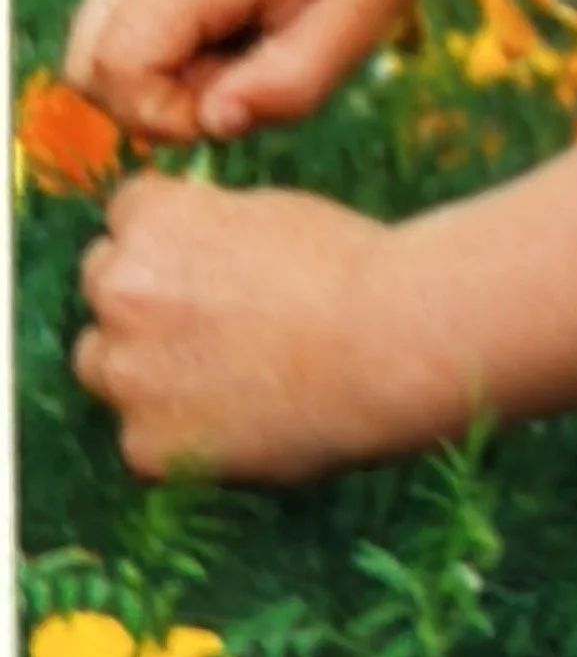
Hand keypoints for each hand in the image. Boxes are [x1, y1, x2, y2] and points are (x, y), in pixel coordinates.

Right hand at [62, 0, 432, 147]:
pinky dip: (159, 50)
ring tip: (241, 50)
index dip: (167, 116)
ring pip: (93, 52)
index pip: (118, 68)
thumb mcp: (355, 30)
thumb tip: (212, 125)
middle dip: (156, 104)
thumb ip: (287, 90)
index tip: (239, 105)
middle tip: (243, 79)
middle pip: (87, 67)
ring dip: (159, 78)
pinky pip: (112, 28)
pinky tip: (227, 29)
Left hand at [74, 175, 452, 482]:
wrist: (393, 345)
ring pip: (103, 365)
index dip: (169, 241)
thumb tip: (184, 248)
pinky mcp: (147, 445)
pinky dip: (178, 436)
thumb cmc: (352, 270)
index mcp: (150, 220)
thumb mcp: (269, 212)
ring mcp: (128, 372)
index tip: (204, 262)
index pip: (125, 218)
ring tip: (221, 377)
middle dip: (143, 301)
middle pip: (102, 289)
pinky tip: (237, 423)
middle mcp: (120, 290)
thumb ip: (206, 226)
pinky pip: (142, 438)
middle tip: (211, 324)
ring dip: (143, 368)